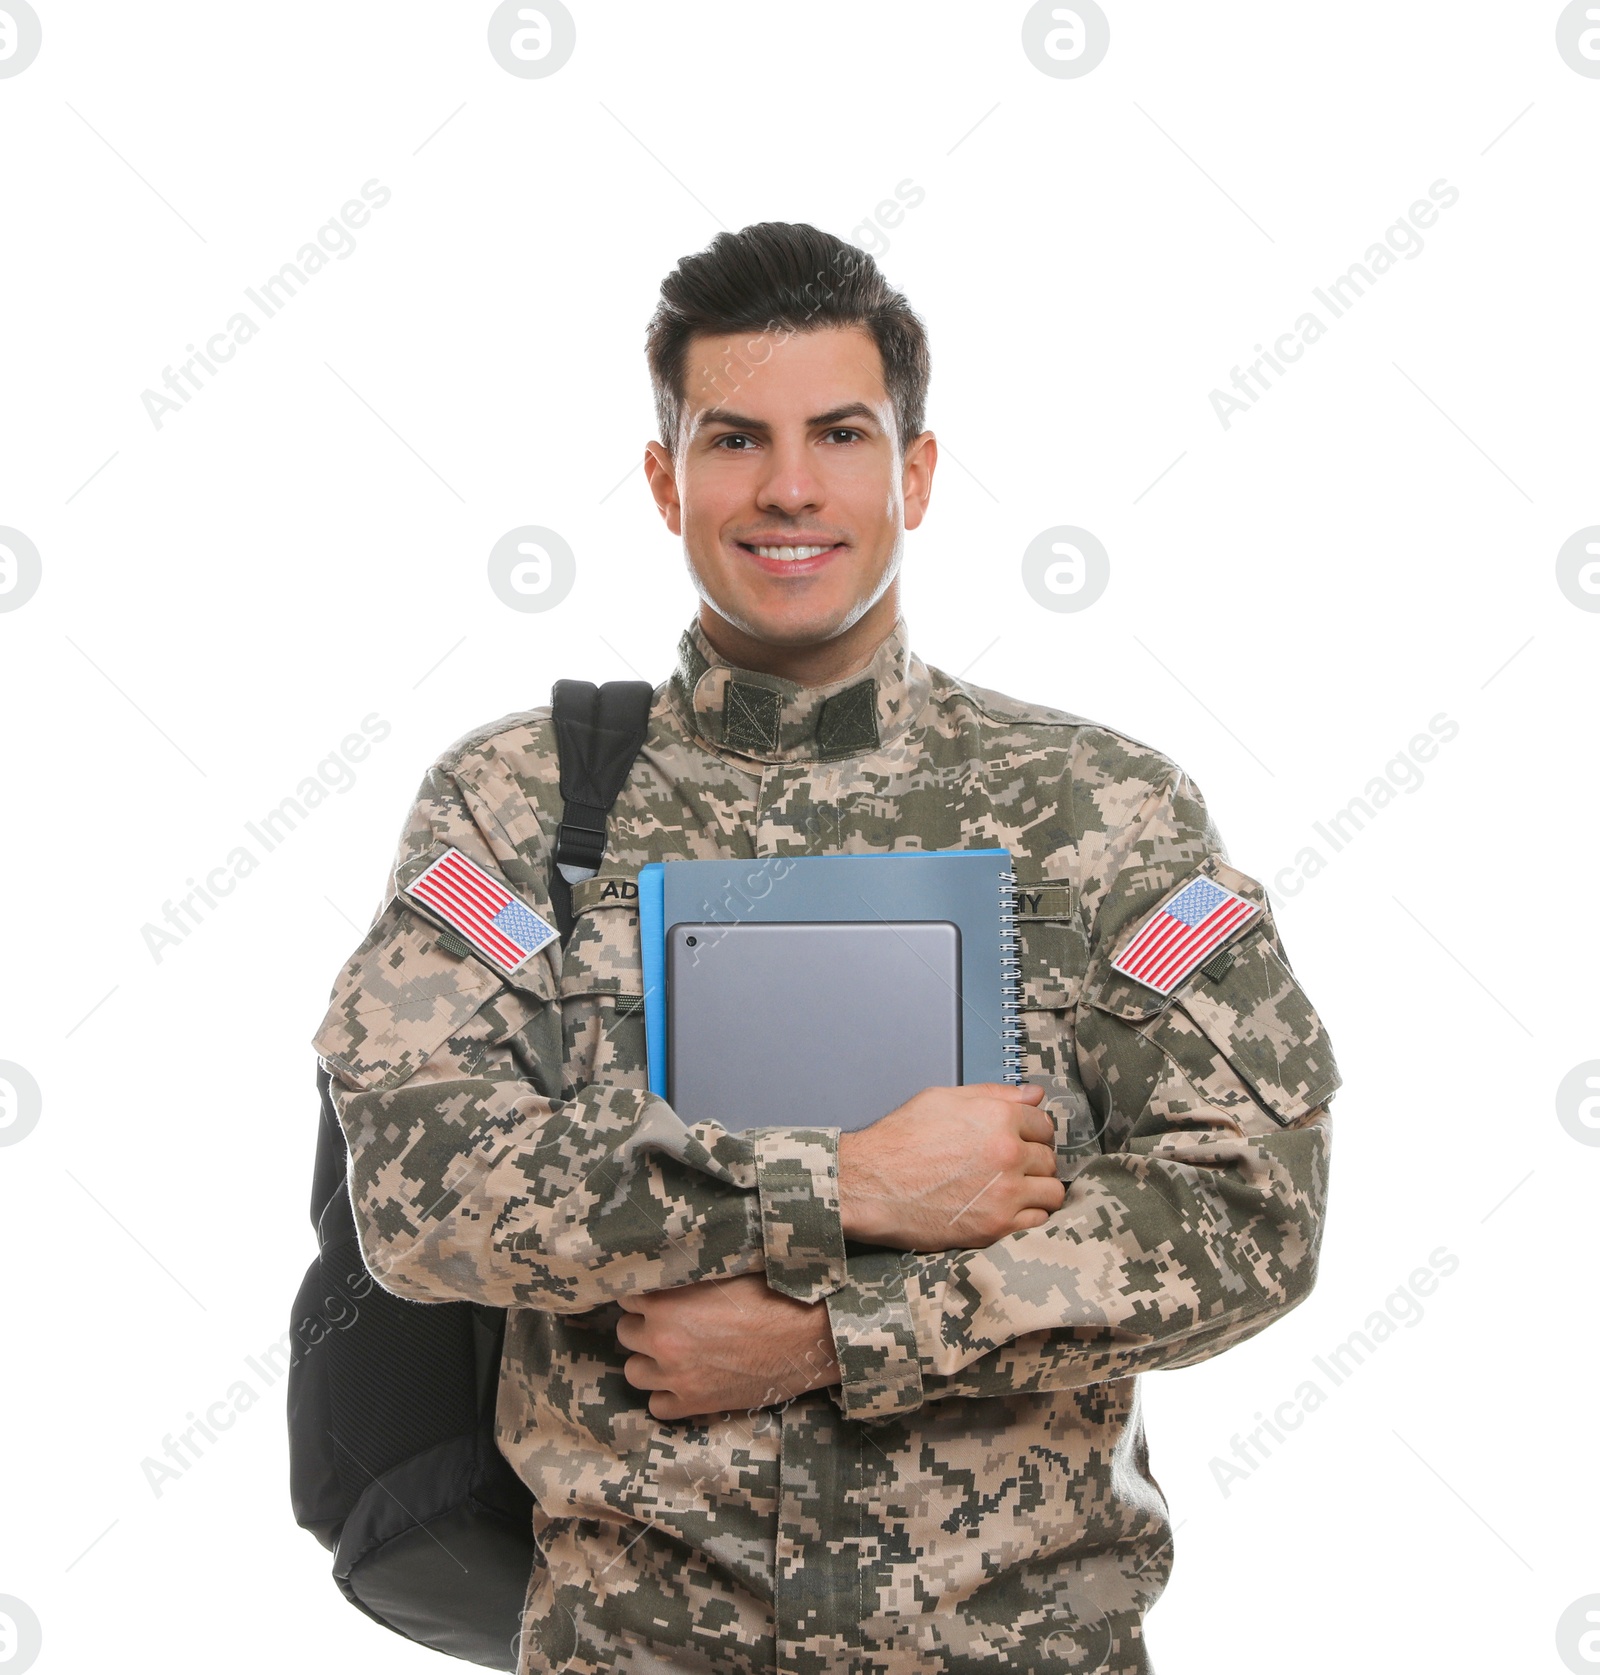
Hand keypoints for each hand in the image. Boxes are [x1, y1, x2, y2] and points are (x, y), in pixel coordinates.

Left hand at [616, 1274, 839, 1420]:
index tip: (656, 1293)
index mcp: (667, 1303)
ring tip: (673, 1351)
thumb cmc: (774, 1296)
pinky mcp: (696, 1404)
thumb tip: (671, 1265)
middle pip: (625, 1333)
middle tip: (667, 1321)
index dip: (643, 1293)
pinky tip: (684, 1380)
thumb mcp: (725, 1271)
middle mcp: (663, 1341)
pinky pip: (657, 1406)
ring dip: (649, 1361)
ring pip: (634, 1372)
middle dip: (643, 1326)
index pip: (627, 1296)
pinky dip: (666, 1395)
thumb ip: (688, 1275)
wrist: (810, 1338)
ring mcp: (678, 1377)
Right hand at [838, 1080, 1063, 1250]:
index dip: (1032, 1132)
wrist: (869, 1185)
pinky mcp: (997, 1225)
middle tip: (1012, 1167)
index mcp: (998, 1117)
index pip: (1044, 1123)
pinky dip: (1028, 1216)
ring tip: (1016, 1190)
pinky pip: (1038, 1221)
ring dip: (1038, 1190)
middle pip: (1049, 1158)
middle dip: (1034, 1161)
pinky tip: (1009, 1209)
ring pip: (1052, 1192)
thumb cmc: (899, 1141)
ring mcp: (1006, 1192)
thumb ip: (994, 1095)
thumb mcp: (943, 1100)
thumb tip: (1033, 1095)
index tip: (1023, 1140)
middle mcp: (1009, 1153)